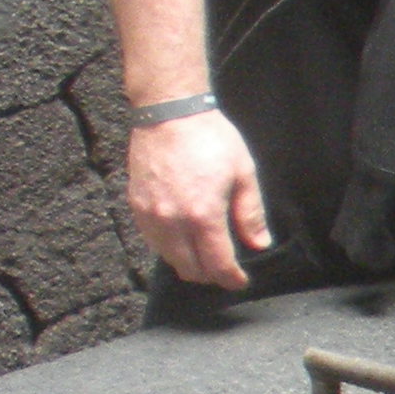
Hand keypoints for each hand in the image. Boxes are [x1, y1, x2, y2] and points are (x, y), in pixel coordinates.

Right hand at [127, 107, 270, 288]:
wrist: (169, 113)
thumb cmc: (210, 139)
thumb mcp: (244, 174)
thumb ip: (250, 214)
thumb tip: (258, 244)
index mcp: (203, 216)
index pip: (218, 264)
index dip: (231, 278)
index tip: (240, 281)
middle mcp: (172, 221)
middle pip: (190, 269)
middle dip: (211, 276)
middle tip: (224, 270)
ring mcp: (150, 215)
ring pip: (169, 258)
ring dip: (188, 264)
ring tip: (205, 256)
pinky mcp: (136, 206)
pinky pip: (152, 241)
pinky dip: (169, 248)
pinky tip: (183, 239)